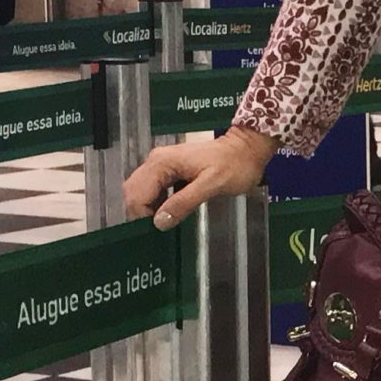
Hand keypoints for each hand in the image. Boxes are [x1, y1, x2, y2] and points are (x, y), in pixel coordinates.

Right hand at [124, 126, 276, 228]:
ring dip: (147, 210)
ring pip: (140, 191)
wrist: (247, 148)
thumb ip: (184, 202)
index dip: (142, 216)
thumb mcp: (212, 186)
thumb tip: (159, 222)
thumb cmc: (235, 165)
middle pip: (133, 193)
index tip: (157, 232)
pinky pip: (152, 190)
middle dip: (141, 214)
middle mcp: (156, 161)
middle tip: (158, 231)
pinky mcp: (168, 170)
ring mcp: (161, 164)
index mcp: (162, 163)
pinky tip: (168, 214)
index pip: (136, 195)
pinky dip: (155, 204)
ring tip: (164, 224)